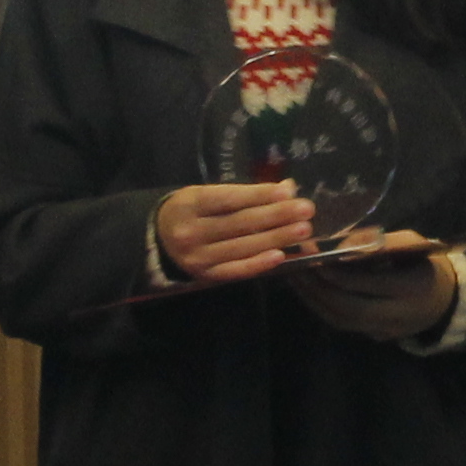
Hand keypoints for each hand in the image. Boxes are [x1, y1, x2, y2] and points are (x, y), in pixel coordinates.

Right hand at [157, 179, 319, 281]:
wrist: (160, 240)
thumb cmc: (191, 211)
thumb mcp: (207, 194)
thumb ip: (243, 193)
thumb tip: (286, 189)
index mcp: (189, 204)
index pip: (229, 199)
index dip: (259, 196)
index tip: (287, 193)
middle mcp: (191, 231)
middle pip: (239, 223)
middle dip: (276, 216)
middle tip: (306, 210)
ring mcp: (198, 257)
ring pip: (242, 247)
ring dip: (276, 238)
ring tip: (303, 230)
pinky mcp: (206, 277)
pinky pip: (236, 270)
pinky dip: (259, 263)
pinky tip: (281, 255)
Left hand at [285, 246, 460, 341]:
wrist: (446, 299)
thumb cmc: (426, 262)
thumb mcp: (412, 243)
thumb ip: (378, 243)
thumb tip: (337, 243)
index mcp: (410, 287)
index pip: (363, 284)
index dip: (334, 271)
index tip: (311, 252)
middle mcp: (396, 315)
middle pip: (346, 307)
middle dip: (316, 287)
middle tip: (294, 264)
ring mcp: (384, 330)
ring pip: (340, 320)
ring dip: (313, 298)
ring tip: (293, 275)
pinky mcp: (374, 336)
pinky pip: (342, 323)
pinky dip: (320, 306)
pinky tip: (306, 289)